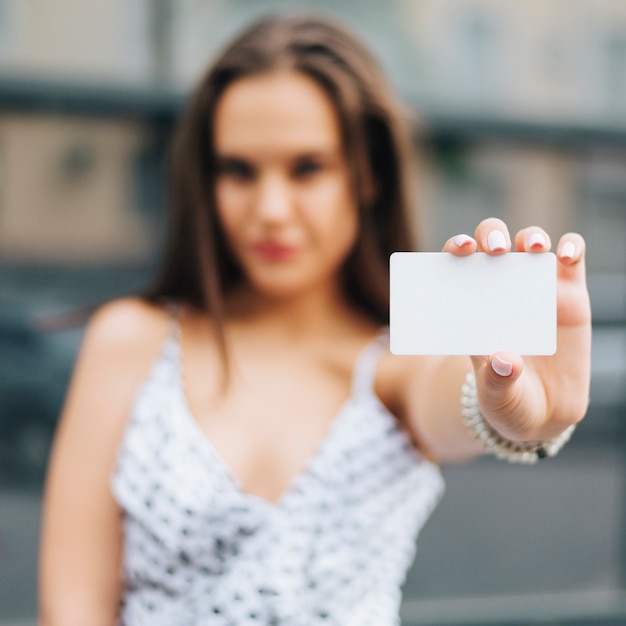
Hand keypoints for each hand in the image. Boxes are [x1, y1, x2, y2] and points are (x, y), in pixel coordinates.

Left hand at [441, 218, 591, 441]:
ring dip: (531, 237)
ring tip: (532, 249)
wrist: (543, 412)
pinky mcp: (570, 294)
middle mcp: (501, 288)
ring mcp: (536, 288)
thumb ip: (497, 381)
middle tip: (494, 250)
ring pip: (530, 242)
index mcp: (472, 304)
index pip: (458, 263)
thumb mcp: (497, 396)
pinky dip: (571, 247)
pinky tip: (566, 256)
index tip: (459, 250)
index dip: (456, 248)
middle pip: (492, 241)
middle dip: (491, 235)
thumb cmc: (508, 399)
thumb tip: (505, 361)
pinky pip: (572, 257)